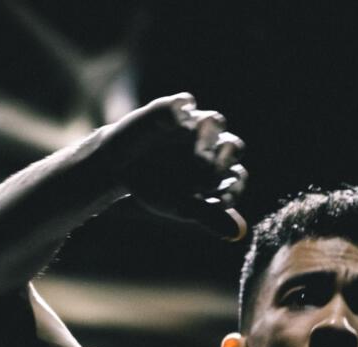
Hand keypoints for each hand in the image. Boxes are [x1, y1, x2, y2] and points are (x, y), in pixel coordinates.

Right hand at [102, 93, 247, 240]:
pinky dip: (181, 108)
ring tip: (195, 151)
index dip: (231, 187)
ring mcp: (195, 124)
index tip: (217, 199)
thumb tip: (234, 233)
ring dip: (209, 134)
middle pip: (233, 146)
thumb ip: (207, 216)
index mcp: (219, 168)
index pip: (236, 175)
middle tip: (206, 171)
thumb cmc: (155, 188)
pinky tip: (174, 122)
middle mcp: (213, 144)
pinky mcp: (174, 108)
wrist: (120, 169)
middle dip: (224, 159)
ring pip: (215, 122)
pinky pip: (183, 103)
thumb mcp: (180, 206)